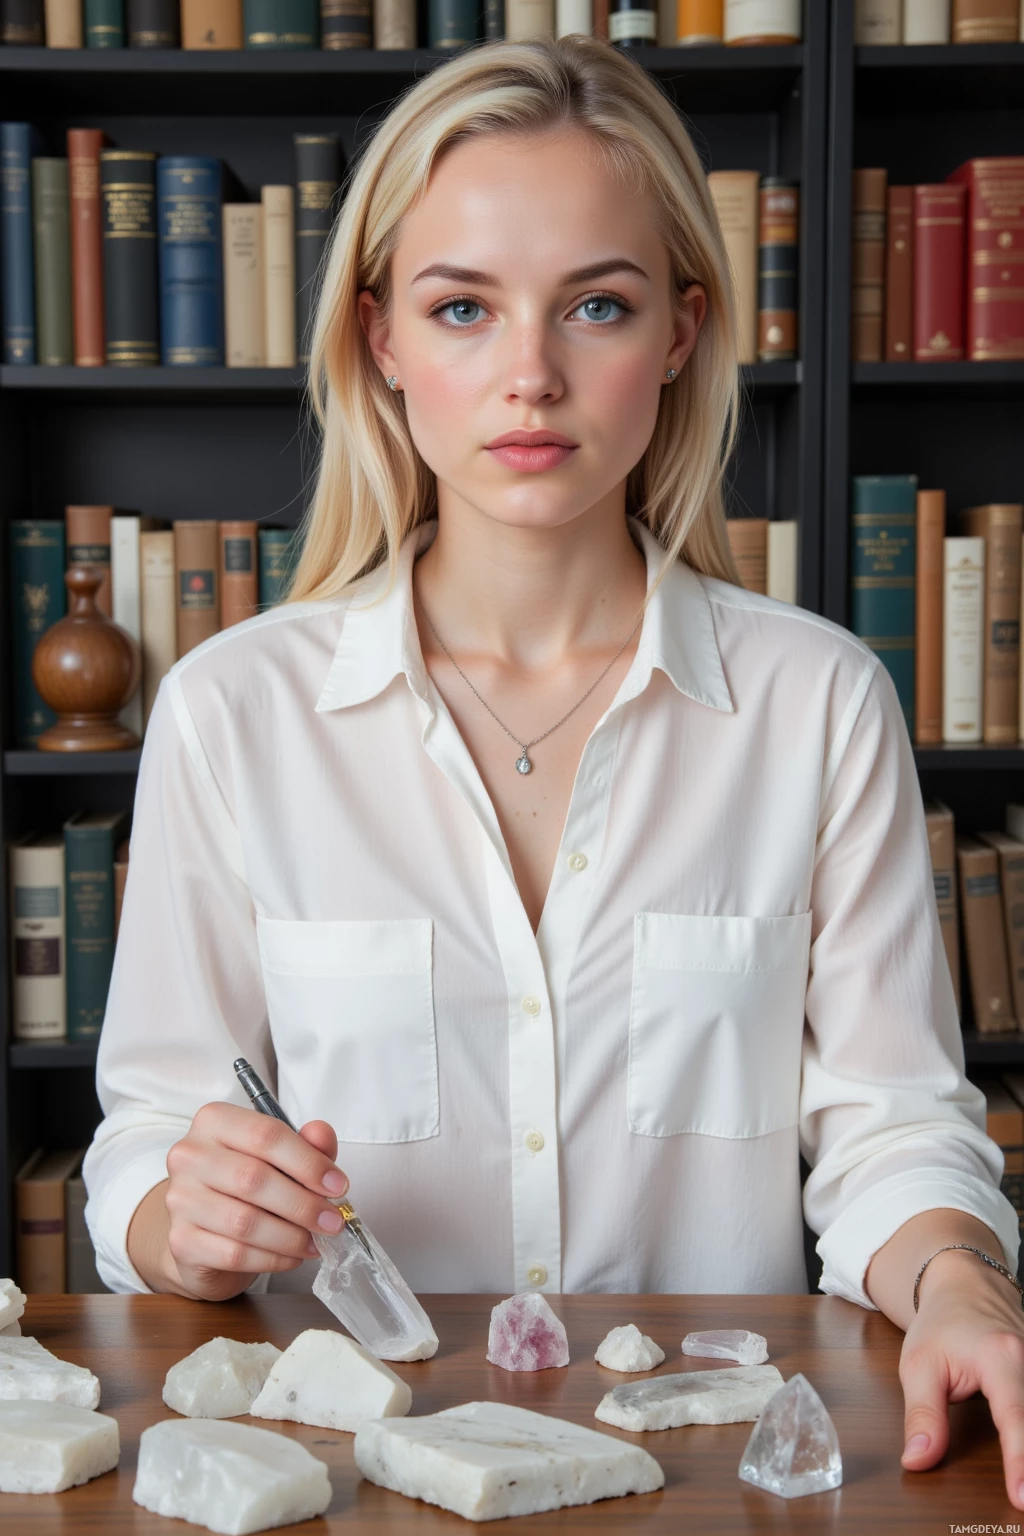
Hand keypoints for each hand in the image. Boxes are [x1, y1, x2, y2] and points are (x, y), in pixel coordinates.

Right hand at [160, 1102, 349, 1300]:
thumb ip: (307, 1143)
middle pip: (254, 1179)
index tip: (338, 1186)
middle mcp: (189, 1155)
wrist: (205, 1230)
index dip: (308, 1162)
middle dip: (303, 1204)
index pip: (266, 1135)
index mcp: (214, 1121)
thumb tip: (321, 1135)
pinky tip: (292, 1257)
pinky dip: (272, 1259)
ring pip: (245, 1221)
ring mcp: (179, 1199)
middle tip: (333, 1221)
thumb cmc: (246, 1185)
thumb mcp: (282, 1157)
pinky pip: (235, 1253)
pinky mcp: (180, 1241)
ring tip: (316, 1242)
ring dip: (291, 1236)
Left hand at [900, 1247, 1023, 1508]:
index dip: (1021, 1461)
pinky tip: (1022, 1452)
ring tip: (1023, 1479)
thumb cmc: (941, 1323)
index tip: (1022, 1497)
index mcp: (1000, 1357)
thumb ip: (921, 1415)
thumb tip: (918, 1460)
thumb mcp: (918, 1365)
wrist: (965, 1285)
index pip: (1016, 1417)